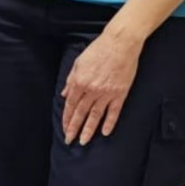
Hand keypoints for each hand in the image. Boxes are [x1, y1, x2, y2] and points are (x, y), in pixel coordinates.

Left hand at [61, 27, 143, 144]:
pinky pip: (114, 112)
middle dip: (74, 128)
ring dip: (89, 130)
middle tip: (70, 141)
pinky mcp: (120, 93)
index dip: (67, 119)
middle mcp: (91, 90)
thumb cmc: (98, 50)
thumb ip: (71, 80)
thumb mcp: (79, 63)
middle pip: (80, 113)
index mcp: (79, 82)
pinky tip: (105, 133)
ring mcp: (106, 93)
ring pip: (95, 115)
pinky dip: (109, 123)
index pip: (70, 105)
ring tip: (84, 141)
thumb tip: (64, 95)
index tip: (65, 129)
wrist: (120, 44)